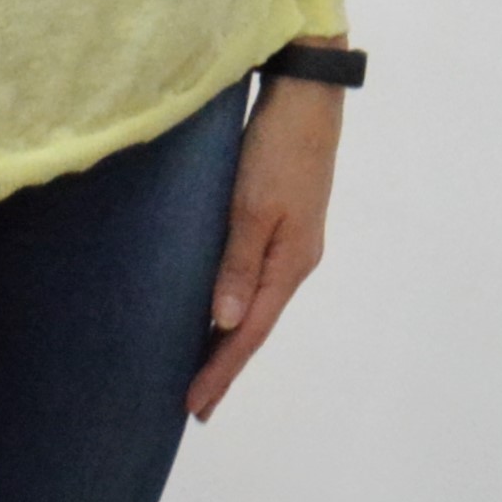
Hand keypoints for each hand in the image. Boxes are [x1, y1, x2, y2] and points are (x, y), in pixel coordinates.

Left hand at [188, 62, 342, 421]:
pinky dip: (238, 305)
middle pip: (258, 325)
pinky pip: (256, 280)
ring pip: (258, 303)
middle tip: (197, 404)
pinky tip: (222, 309)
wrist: (308, 95)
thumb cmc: (277, 148)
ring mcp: (294, 240)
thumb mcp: (253, 206)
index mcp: (291, 262)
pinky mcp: (285, 221)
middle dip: (228, 364)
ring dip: (231, 338)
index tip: (194, 407)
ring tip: (204, 367)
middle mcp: (297, 259)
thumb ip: (239, 265)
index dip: (222, 369)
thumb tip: (226, 324)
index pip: (251, 332)